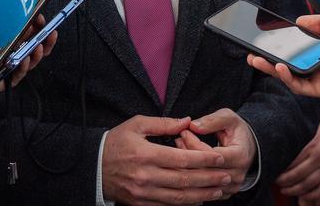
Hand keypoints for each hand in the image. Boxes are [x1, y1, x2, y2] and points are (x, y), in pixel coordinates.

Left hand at [0, 14, 57, 92]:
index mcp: (13, 41)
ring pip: (31, 61)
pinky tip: (24, 60)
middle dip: (45, 40)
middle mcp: (15, 53)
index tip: (41, 19)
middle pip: (36, 47)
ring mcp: (13, 66)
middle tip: (50, 33)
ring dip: (37, 53)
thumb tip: (14, 11)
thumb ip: (3, 25)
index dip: (38, 27)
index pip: (30, 33)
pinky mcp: (9, 79)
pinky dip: (23, 66)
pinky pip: (19, 73)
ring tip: (38, 47)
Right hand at [101, 115, 230, 204]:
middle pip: (185, 180)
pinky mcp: (141, 203)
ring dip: (202, 194)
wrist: (92, 166)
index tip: (220, 157)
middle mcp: (146, 176)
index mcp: (146, 154)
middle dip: (209, 179)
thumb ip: (164, 124)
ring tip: (218, 190)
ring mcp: (144, 193)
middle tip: (227, 176)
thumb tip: (187, 122)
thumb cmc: (115, 142)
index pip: (182, 159)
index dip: (204, 160)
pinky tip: (199, 199)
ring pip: (179, 197)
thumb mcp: (136, 125)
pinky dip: (185, 204)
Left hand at [186, 109, 255, 198]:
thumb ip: (212, 120)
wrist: (248, 147)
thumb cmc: (237, 131)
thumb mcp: (228, 118)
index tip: (184, 131)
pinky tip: (185, 162)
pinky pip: (203, 189)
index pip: (212, 155)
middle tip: (178, 140)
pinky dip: (192, 176)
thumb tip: (193, 126)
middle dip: (188, 154)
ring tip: (179, 149)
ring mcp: (230, 187)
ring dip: (187, 166)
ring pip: (202, 182)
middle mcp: (237, 175)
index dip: (195, 144)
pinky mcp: (223, 193)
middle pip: (205, 170)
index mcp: (240, 157)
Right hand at [247, 13, 319, 98]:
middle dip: (268, 61)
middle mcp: (319, 65)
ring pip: (290, 77)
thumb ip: (318, 22)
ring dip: (273, 69)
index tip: (265, 41)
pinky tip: (280, 68)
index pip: (296, 51)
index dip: (280, 47)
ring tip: (259, 60)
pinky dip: (288, 78)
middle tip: (253, 54)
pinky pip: (300, 86)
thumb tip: (299, 21)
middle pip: (288, 65)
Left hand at [276, 116, 319, 199]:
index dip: (282, 167)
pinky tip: (304, 196)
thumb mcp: (314, 126)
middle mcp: (319, 158)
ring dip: (295, 190)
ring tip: (285, 190)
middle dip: (285, 180)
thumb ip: (302, 135)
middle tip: (276, 182)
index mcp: (312, 145)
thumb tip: (286, 137)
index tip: (274, 169)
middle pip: (297, 174)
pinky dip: (313, 194)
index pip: (292, 160)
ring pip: (309, 184)